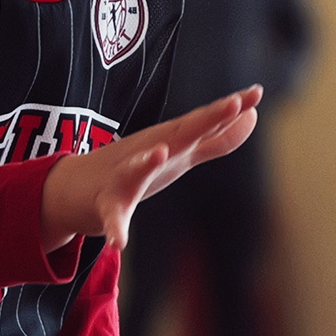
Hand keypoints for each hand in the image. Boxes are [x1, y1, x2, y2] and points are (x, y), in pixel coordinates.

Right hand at [42, 88, 259, 250]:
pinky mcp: (107, 205)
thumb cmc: (137, 168)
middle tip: (231, 104)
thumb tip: (252, 114)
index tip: (256, 92)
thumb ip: (219, 137)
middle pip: (181, 133)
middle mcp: (151, 152)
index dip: (230, 109)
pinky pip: (112, 218)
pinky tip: (119, 243)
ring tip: (160, 153)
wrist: (79, 189)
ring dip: (148, 161)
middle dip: (206, 119)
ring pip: (137, 169)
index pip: (205, 122)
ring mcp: (126, 177)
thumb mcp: (183, 151)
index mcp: (171, 143)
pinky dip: (115, 229)